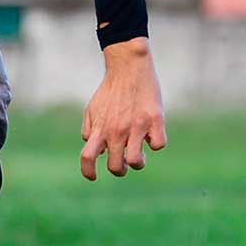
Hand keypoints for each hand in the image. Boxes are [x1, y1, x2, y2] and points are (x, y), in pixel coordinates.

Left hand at [80, 37, 166, 180]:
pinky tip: (153, 133)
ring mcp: (135, 126)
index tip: (93, 177)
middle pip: (116, 167)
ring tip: (139, 153)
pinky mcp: (154, 120)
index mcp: (100, 129)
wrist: (128, 68)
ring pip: (136, 161)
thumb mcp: (92, 109)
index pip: (87, 158)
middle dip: (120, 169)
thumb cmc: (110, 90)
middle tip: (125, 162)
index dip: (88, 172)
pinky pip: (158, 145)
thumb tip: (92, 147)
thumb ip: (90, 130)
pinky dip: (156, 142)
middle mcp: (116, 131)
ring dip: (138, 162)